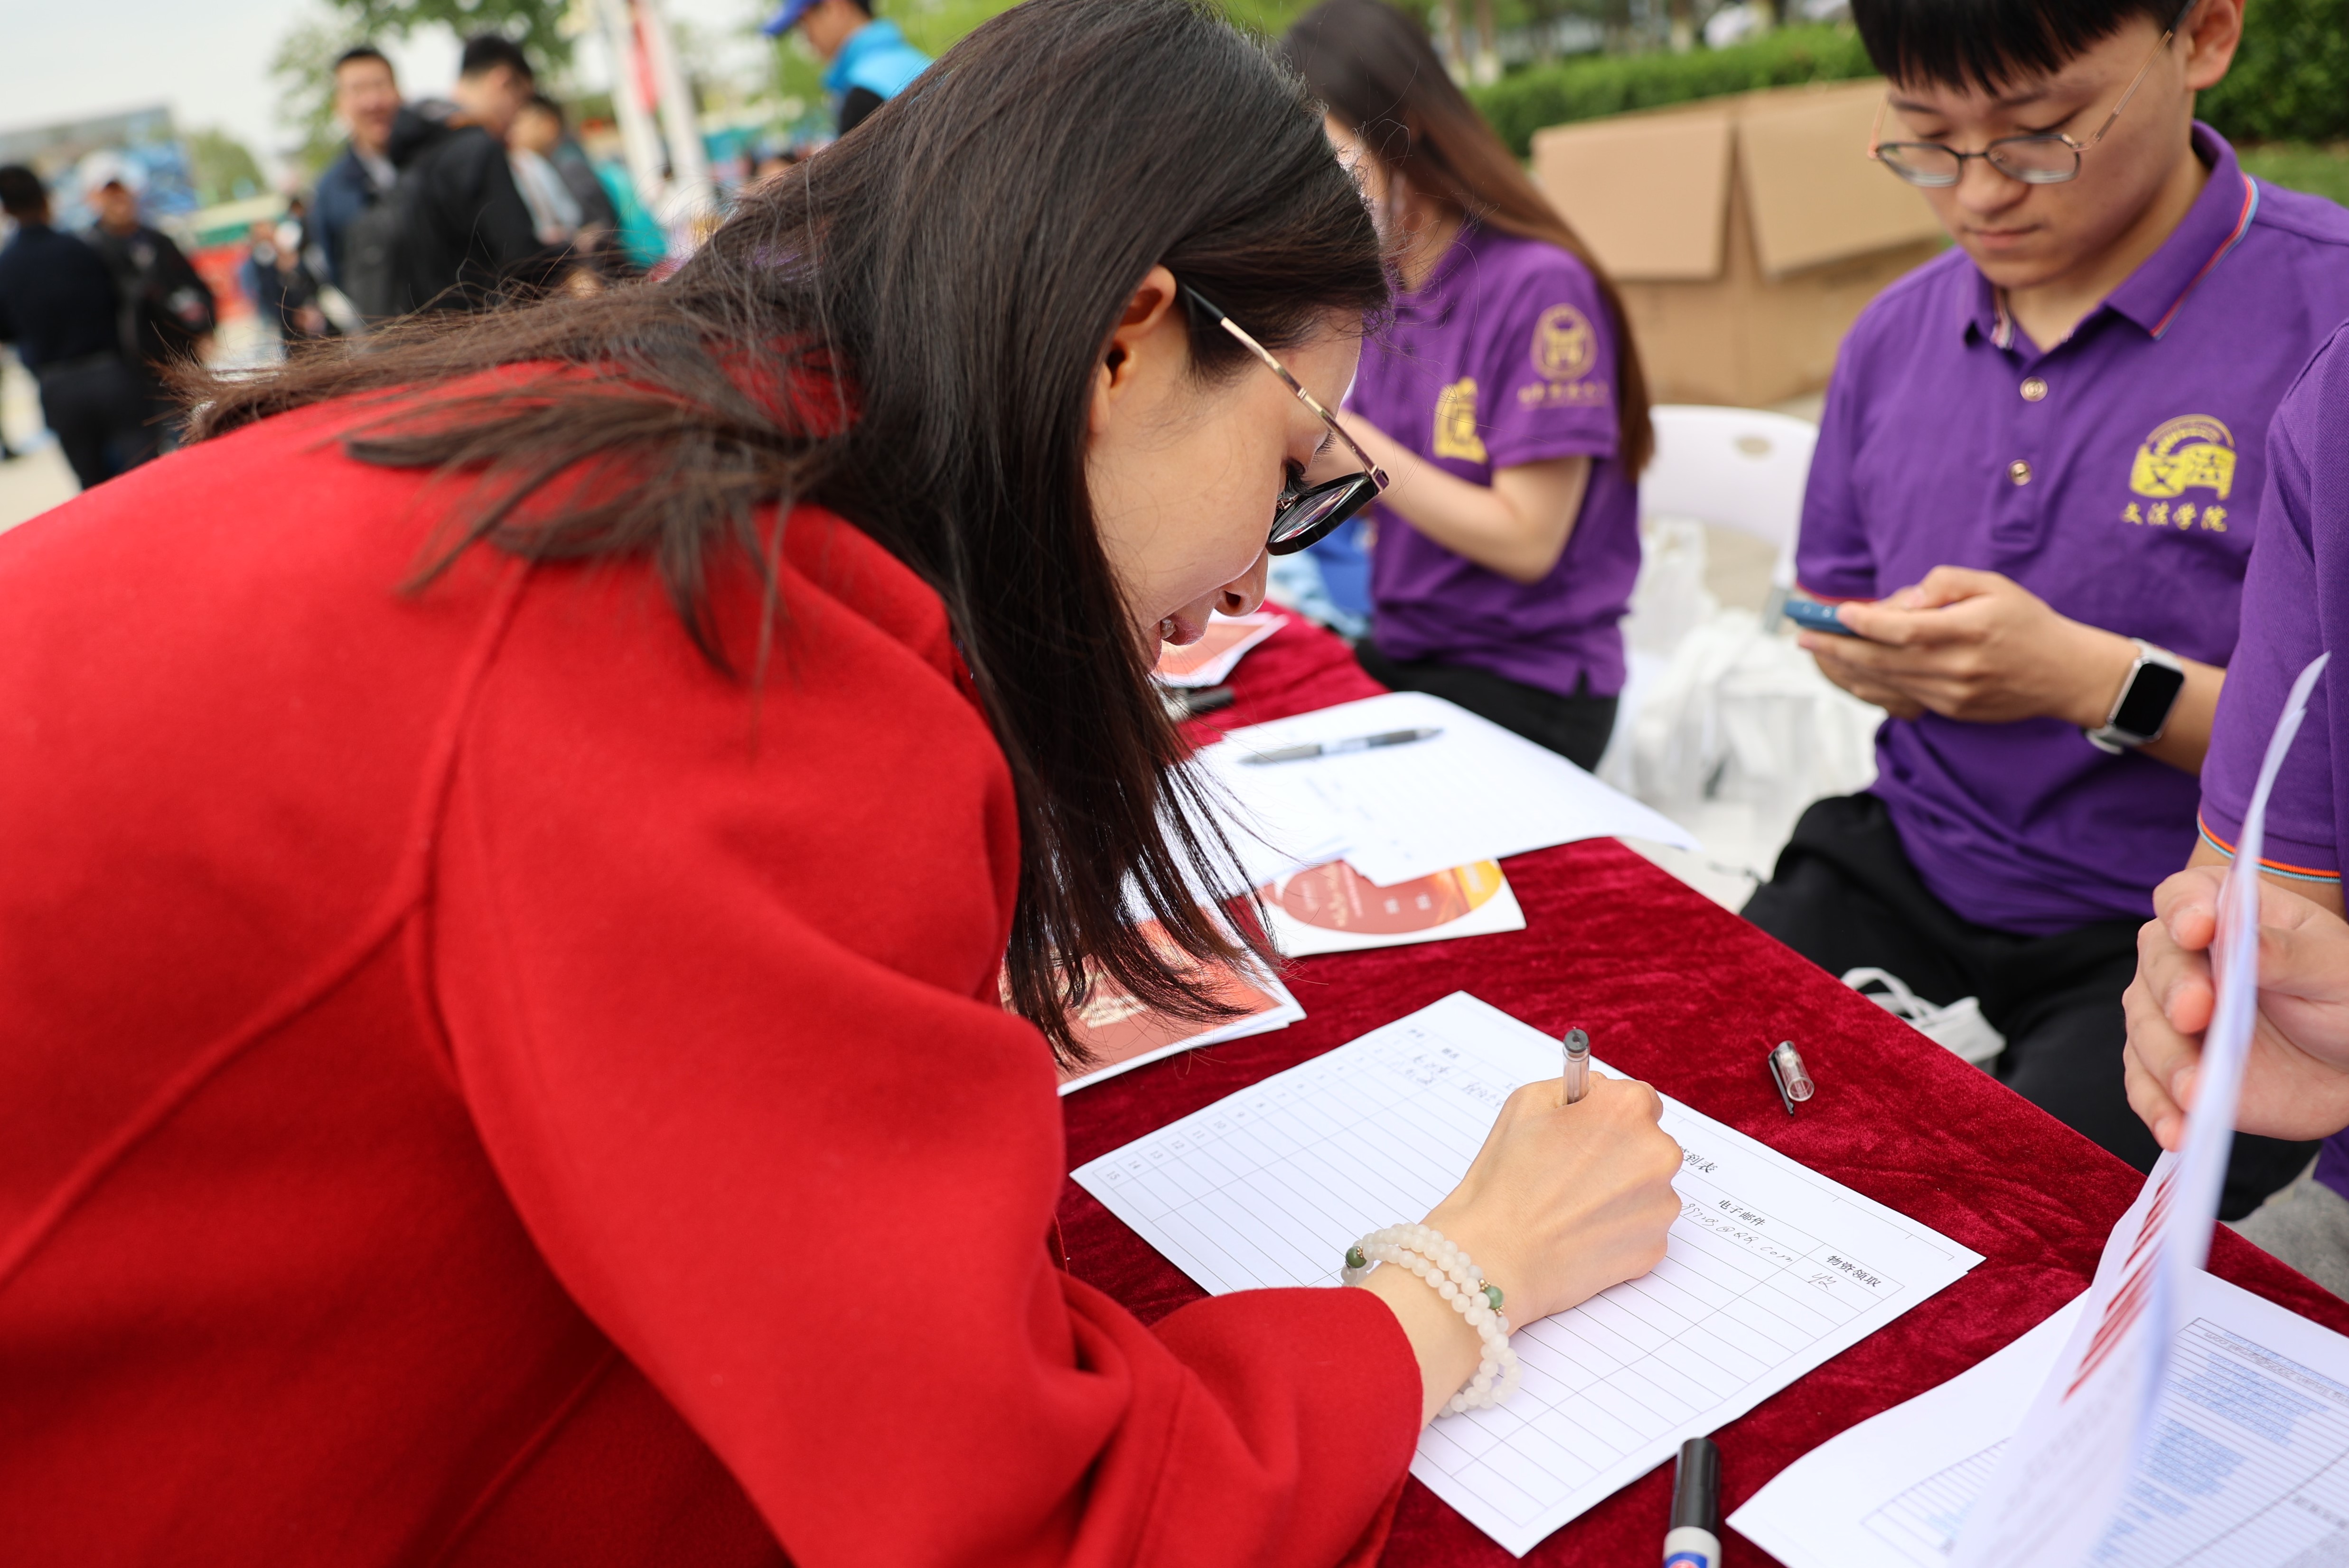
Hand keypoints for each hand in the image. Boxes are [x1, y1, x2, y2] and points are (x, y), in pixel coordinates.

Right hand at [1424, 1074, 1682, 1322]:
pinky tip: (1581, 1230)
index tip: (1584, 1130)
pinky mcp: (1656, 1247)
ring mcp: (1662, 1204)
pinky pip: (1643, 1225)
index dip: (1605, 1114)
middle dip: (1617, 1151)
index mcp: (1627, 1110)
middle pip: (1647, 1142)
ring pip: (1647, 1186)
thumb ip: (1572, 1088)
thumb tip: (1597, 1094)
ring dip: (1620, 1190)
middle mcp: (1658, 1153)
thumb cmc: (1506, 1180)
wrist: (1496, 1257)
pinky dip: (1619, 1226)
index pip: (1638, 1099)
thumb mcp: (1526, 1104)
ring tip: (1572, 1205)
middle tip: (1571, 1171)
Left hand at [1801, 567, 2134, 727]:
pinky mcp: (1952, 711)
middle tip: (1803, 636)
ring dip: (1847, 668)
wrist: (2065, 673)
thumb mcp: (1993, 586)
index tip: (1836, 612)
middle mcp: (1958, 667)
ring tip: (1818, 651)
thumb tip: (1899, 600)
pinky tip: (1851, 673)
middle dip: (1837, 648)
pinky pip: (1901, 698)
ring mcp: (1953, 695)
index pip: (1903, 630)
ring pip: (1887, 683)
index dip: (1864, 622)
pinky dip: (1872, 686)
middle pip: (1883, 661)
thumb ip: (1944, 584)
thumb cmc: (2026, 621)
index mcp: (1969, 631)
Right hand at [2124, 866, 2348, 1148]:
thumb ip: (2288, 955)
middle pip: (2155, 962)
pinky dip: (2155, 1107)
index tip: (2198, 931)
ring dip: (2165, 1059)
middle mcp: (2187, 961)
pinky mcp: (2171, 1069)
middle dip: (2172, 990)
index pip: (2183, 897)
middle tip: (2197, 1016)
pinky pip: (2145, 1085)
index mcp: (2228, 917)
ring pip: (2143, 1027)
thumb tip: (2236, 938)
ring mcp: (2171, 1017)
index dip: (2183, 910)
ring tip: (2197, 1091)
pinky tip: (2177, 1130)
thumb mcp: (2339, 974)